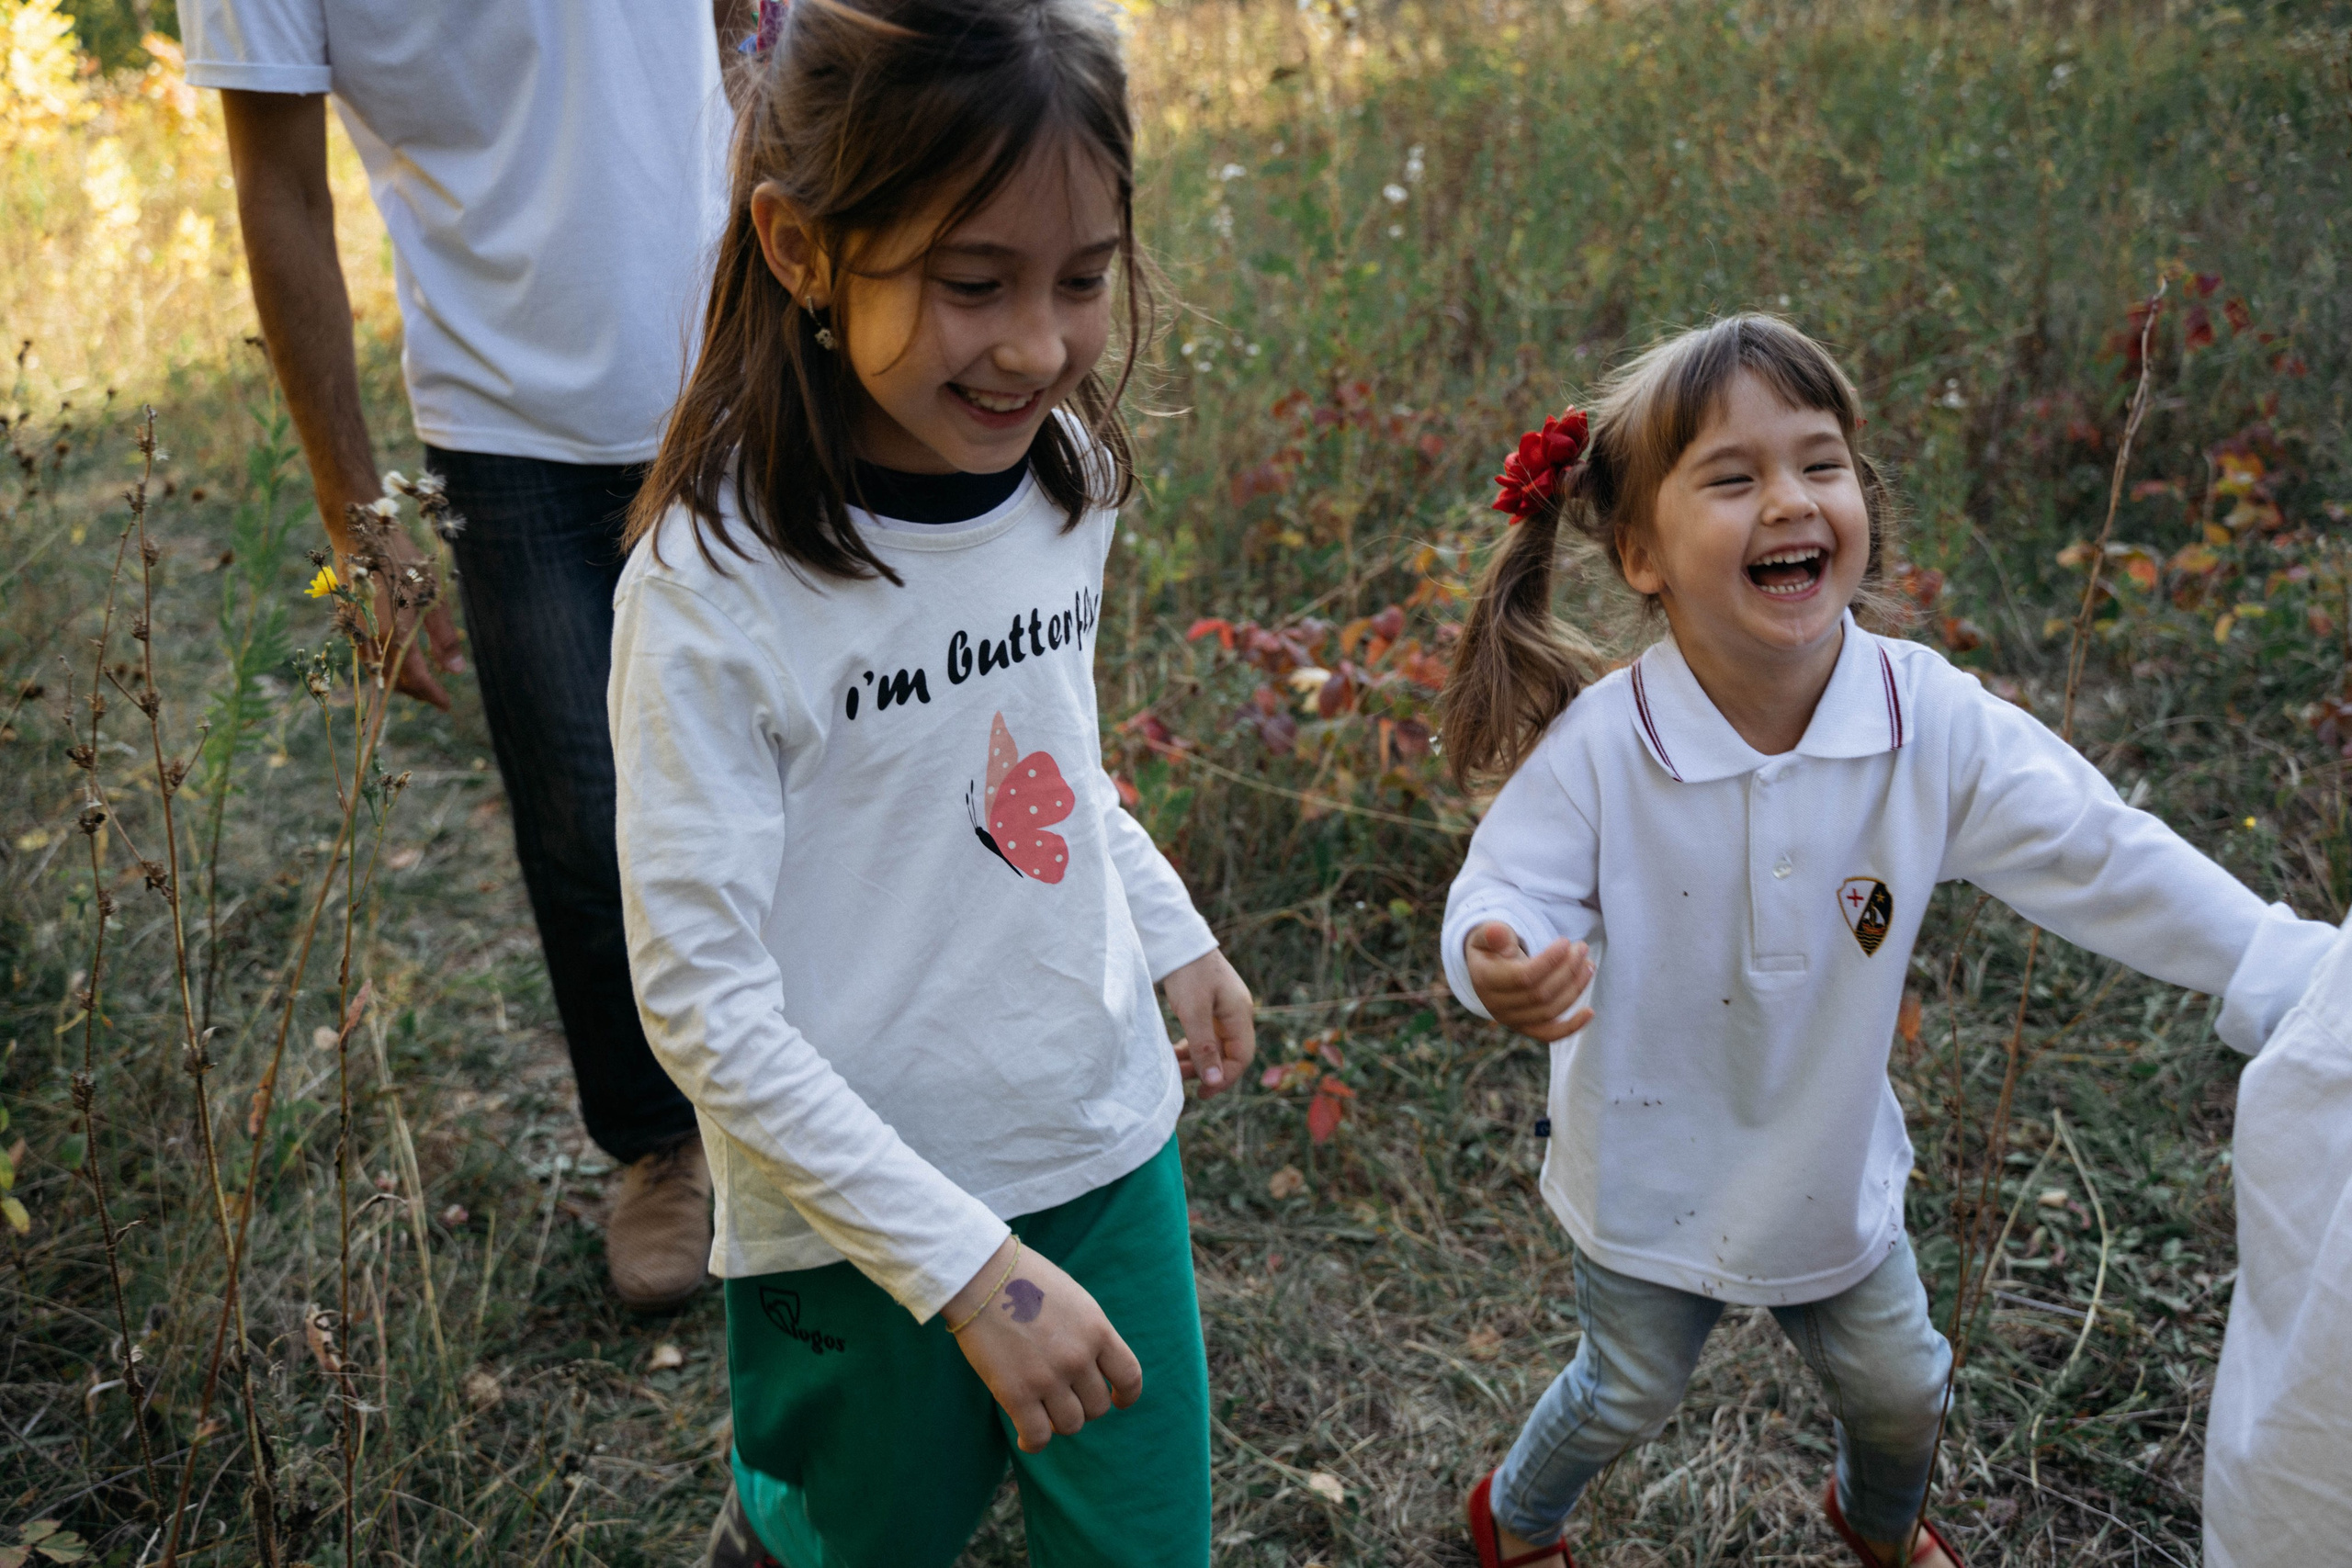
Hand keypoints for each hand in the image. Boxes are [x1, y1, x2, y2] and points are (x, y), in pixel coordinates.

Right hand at [329, 503, 464, 710]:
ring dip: (399, 681)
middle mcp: (371, 638)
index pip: (415, 677)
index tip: (447, 705)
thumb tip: (455, 671)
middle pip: (393, 680)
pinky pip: (368, 656)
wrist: (357, 531)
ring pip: (378, 671)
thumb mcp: (433, 595)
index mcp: (394, 634)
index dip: (432, 694)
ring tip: (422, 683)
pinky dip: (385, 666)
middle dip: (416, 692)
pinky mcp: (349, 621)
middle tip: (437, 697)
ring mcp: (356, 631)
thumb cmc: (401, 559)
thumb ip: (443, 637)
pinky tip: (399, 660)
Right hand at [945, 1238, 1140, 1452]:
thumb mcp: (1074, 1300)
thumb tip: (1095, 1367)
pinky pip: (1037, 1436)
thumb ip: (1089, 1333)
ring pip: (1070, 1424)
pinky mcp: (1016, 1393)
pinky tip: (1027, 1438)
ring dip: (1059, 1422)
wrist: (980, 1275)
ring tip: (1044, 1411)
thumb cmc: (1024, 1281)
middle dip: (1083, 1405)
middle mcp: (1078, 1357)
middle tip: (1064, 1396)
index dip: (1126, 1395)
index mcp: (1097, 1330)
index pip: (1129, 1376)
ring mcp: (1048, 1377)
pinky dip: (1034, 1442)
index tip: (1118, 1399)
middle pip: (1097, 1406)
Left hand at [1163, 948, 1254, 1095]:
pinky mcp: (1209, 1006)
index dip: (1224, 1079)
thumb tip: (1215, 1082)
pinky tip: (1175, 1053)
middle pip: (1229, 1053)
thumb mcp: (1193, 1011)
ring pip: (1215, 1046)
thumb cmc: (1187, 972)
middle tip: (1180, 1080)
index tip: (1201, 1093)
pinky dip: (1192, 1047)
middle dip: (1207, 1071)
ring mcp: (1223, 1010)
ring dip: (1197, 1060)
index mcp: (1240, 1014)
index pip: (1242, 1057)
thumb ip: (1204, 1047)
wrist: (1177, 939)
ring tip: (1174, 1069)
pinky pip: (1205, 1035)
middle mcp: (1236, 1013)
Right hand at [1465, 922, 1594, 1040]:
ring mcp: (1511, 1020)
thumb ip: (1493, 933)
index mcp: (1485, 980)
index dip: (1549, 961)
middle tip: (1582, 948)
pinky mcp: (1525, 1028)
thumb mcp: (1486, 933)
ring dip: (1574, 989)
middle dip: (1567, 970)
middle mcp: (1496, 1005)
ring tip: (1588, 965)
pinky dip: (1571, 1027)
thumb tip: (1502, 939)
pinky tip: (1590, 1012)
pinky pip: (1549, 1034)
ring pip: (1549, 1011)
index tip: (1565, 942)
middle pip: (1540, 995)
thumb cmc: (1491, 945)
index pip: (1524, 977)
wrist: (1484, 968)